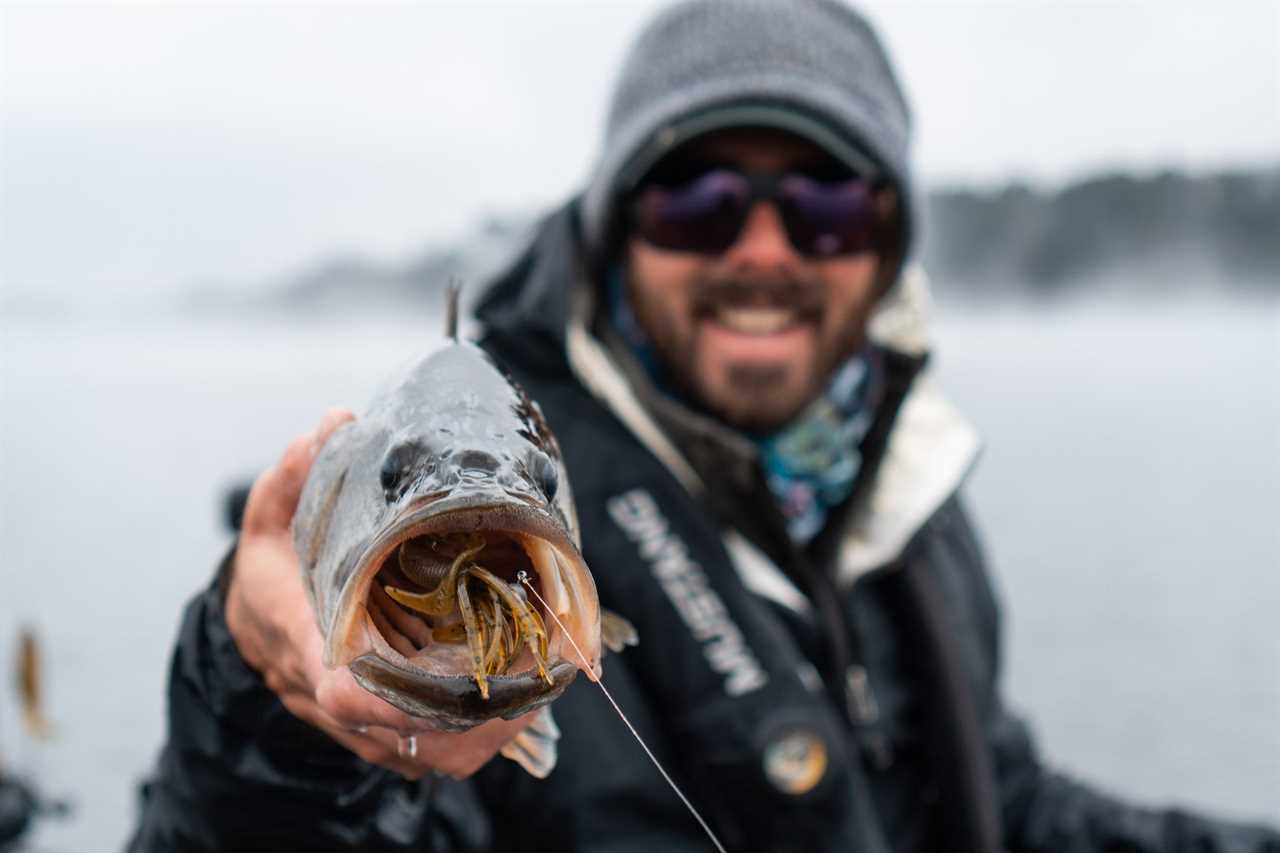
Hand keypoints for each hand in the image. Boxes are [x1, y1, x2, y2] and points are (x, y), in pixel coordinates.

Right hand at [224, 408, 530, 779]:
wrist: (254, 630)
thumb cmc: (272, 571)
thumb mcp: (271, 517)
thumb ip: (297, 474)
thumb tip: (337, 422)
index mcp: (303, 643)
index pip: (338, 688)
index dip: (383, 694)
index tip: (444, 679)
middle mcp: (334, 699)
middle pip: (406, 732)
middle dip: (474, 708)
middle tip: (537, 665)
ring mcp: (363, 727)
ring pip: (433, 754)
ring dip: (492, 728)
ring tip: (545, 678)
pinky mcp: (388, 738)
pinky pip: (443, 754)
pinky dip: (487, 734)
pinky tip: (527, 693)